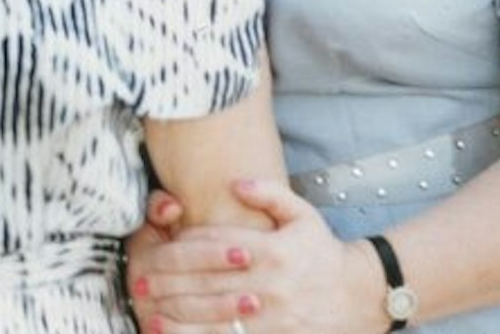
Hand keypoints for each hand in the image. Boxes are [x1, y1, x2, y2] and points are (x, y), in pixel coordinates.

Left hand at [127, 181, 385, 333]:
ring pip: (217, 316)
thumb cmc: (322, 252)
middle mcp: (270, 282)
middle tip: (139, 281)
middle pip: (210, 281)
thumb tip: (234, 183)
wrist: (360, 296)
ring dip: (180, 315)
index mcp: (272, 249)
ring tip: (149, 312)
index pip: (218, 245)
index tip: (159, 247)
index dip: (185, 246)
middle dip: (170, 282)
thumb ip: (269, 193)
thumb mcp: (302, 214)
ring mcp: (272, 315)